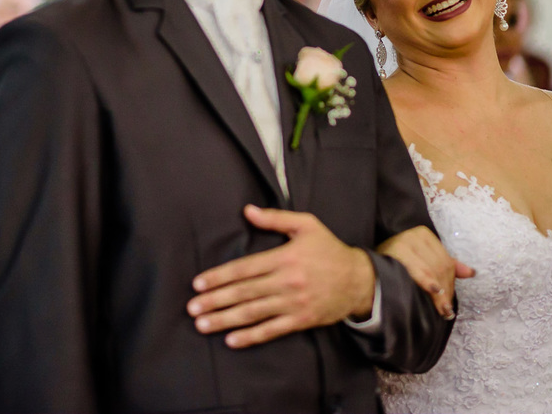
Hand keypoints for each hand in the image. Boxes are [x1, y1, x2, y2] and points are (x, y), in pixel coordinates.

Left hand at [187, 205, 374, 348]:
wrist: (359, 280)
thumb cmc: (329, 249)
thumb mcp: (306, 225)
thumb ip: (275, 218)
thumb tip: (246, 210)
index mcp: (285, 257)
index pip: (245, 268)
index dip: (219, 276)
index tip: (198, 283)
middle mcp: (287, 281)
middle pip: (244, 292)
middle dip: (215, 300)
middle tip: (192, 308)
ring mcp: (293, 303)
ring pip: (254, 313)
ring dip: (225, 320)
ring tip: (203, 324)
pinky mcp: (300, 319)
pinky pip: (271, 330)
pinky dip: (251, 336)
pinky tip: (231, 340)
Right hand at [377, 225, 473, 319]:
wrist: (361, 274)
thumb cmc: (391, 269)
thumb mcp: (420, 264)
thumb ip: (444, 266)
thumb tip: (471, 273)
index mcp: (422, 234)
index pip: (445, 261)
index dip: (450, 283)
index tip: (448, 300)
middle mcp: (414, 235)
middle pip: (441, 266)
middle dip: (446, 290)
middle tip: (445, 310)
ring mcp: (405, 241)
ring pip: (433, 270)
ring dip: (440, 292)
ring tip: (442, 310)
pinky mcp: (397, 251)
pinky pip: (419, 269)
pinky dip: (428, 281)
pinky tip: (434, 292)